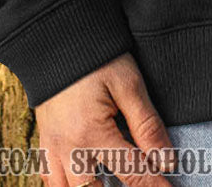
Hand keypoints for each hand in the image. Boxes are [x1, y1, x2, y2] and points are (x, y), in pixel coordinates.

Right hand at [35, 52, 174, 186]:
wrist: (57, 39)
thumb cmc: (97, 57)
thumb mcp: (128, 84)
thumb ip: (147, 124)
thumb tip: (166, 160)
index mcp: (92, 134)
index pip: (133, 174)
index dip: (155, 186)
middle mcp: (68, 150)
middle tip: (145, 183)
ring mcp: (52, 150)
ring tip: (114, 184)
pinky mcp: (44, 144)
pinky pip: (51, 182)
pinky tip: (86, 181)